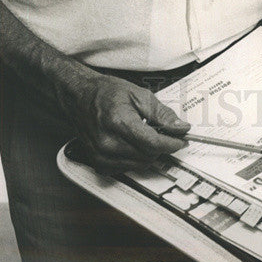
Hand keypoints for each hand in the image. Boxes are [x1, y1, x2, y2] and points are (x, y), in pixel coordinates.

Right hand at [69, 72, 190, 173]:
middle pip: (148, 156)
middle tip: (166, 133)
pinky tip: (133, 143)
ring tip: (146, 135)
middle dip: (161, 146)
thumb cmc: (107, 93)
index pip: (153, 143)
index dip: (171, 143)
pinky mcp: (98, 163)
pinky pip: (127, 168)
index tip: (181, 140)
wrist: (80, 97)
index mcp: (119, 122)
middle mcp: (108, 142)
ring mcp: (101, 155)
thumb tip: (180, 127)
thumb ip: (162, 113)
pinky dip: (136, 158)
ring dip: (149, 153)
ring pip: (140, 165)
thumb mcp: (139, 95)